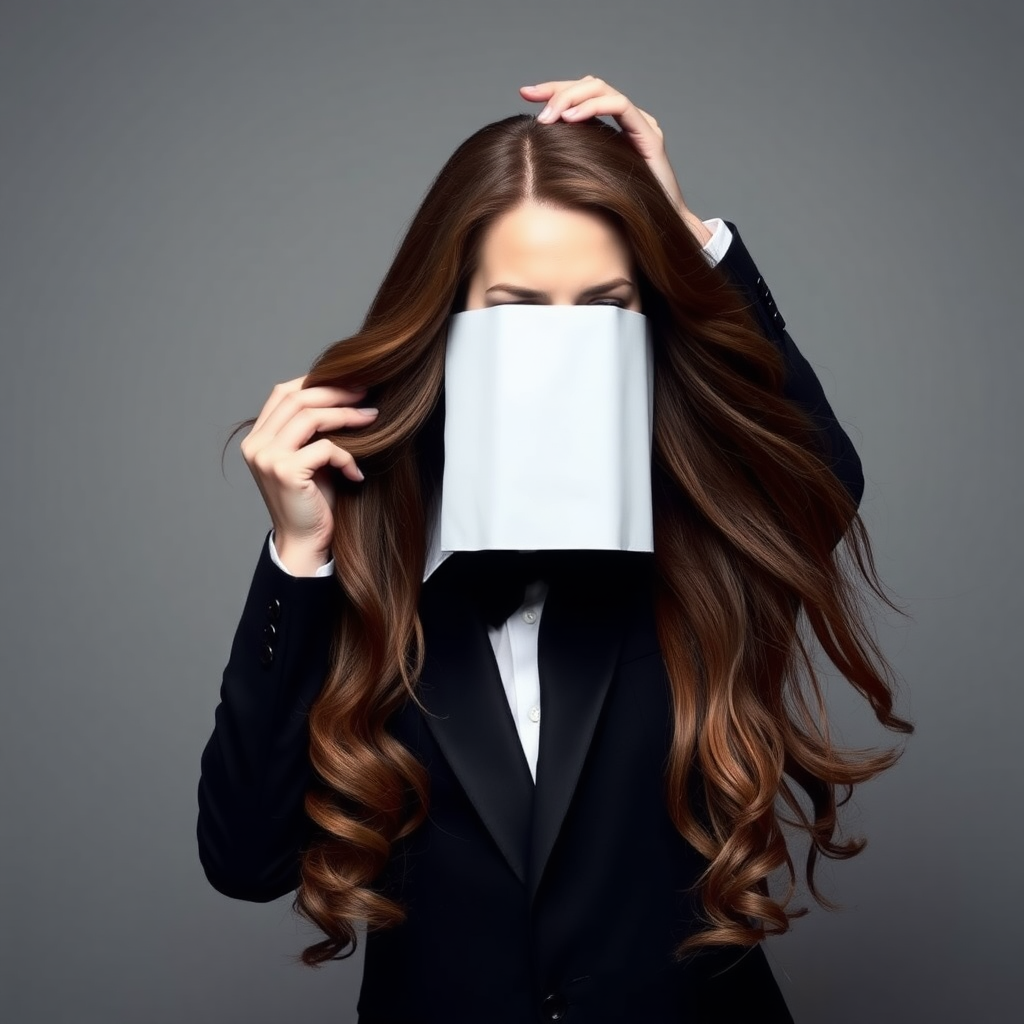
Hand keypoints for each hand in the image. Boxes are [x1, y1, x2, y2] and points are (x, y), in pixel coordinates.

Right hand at [240, 375, 378, 563]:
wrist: (305, 542)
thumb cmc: (313, 501)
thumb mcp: (311, 457)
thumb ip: (313, 429)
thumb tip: (346, 391)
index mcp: (258, 437)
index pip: (284, 393)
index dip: (318, 383)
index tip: (351, 384)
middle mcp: (255, 444)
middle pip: (297, 398)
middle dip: (336, 393)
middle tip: (366, 393)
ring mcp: (267, 458)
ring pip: (310, 416)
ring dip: (346, 415)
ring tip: (372, 418)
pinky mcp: (285, 472)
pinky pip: (325, 448)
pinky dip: (347, 456)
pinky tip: (357, 472)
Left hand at [519, 75, 705, 239]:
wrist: (659, 229)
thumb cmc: (622, 212)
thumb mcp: (585, 181)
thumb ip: (570, 160)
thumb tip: (533, 151)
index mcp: (613, 127)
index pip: (582, 95)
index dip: (553, 90)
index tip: (524, 93)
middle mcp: (628, 120)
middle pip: (590, 85)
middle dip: (557, 88)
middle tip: (529, 96)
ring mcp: (640, 124)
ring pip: (603, 90)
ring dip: (571, 98)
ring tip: (548, 116)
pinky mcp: (649, 135)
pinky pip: (620, 107)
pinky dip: (594, 107)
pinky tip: (571, 118)